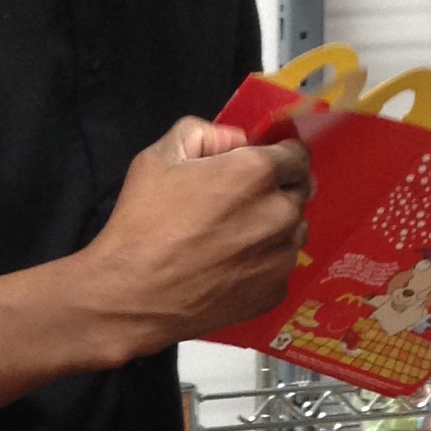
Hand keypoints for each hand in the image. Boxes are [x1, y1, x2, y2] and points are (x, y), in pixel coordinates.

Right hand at [73, 117, 312, 360]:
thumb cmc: (141, 224)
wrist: (132, 297)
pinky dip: (264, 264)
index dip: (279, 156)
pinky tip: (232, 268)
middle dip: (276, 190)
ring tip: (235, 238)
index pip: (297, 154)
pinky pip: (280, 267)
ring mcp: (281, 257)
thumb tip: (235, 141)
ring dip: (274, 228)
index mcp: (257, 172)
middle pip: (298, 192)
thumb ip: (203, 133)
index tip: (260, 165)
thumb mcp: (159, 157)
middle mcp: (281, 213)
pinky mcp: (275, 292)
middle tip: (239, 203)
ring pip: (294, 231)